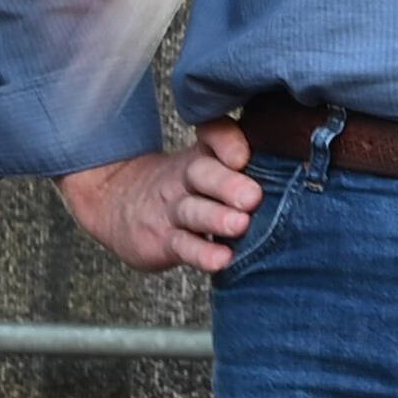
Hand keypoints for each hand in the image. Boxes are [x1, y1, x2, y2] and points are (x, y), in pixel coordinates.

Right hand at [61, 118, 260, 273]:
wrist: (112, 201)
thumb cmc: (174, 184)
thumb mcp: (197, 161)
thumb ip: (232, 154)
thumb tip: (285, 151)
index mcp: (200, 157)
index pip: (212, 138)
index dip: (226, 142)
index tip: (242, 155)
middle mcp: (186, 181)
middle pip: (203, 174)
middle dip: (228, 184)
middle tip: (252, 196)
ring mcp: (173, 212)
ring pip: (194, 212)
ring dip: (217, 218)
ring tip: (240, 224)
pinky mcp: (164, 241)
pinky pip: (184, 247)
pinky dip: (203, 254)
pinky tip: (221, 259)